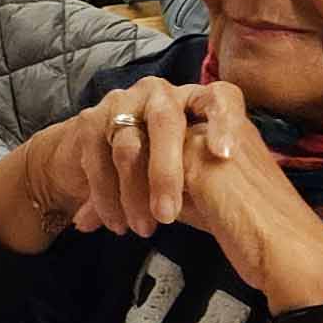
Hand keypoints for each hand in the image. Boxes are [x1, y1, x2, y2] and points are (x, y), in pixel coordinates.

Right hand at [4, 75, 220, 245]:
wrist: (104, 161)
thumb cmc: (167, 173)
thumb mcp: (194, 174)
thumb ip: (206, 176)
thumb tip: (231, 196)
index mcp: (196, 98)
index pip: (221, 98)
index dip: (224, 122)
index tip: (224, 156)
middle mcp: (159, 93)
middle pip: (165, 123)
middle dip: (165, 173)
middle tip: (167, 216)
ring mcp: (122, 103)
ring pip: (128, 146)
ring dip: (133, 194)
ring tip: (143, 229)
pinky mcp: (90, 121)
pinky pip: (98, 161)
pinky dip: (107, 197)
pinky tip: (117, 223)